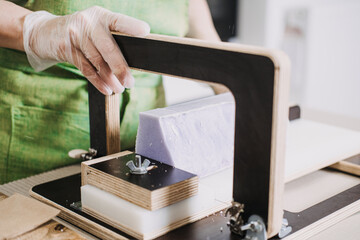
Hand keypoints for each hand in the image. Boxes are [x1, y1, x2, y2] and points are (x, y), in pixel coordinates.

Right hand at [23, 6, 149, 94]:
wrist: (47, 32)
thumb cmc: (82, 32)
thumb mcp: (96, 27)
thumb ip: (113, 38)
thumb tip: (132, 65)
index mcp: (101, 16)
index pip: (119, 20)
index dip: (131, 25)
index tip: (145, 32)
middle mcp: (88, 23)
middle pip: (108, 48)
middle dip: (121, 68)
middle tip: (130, 83)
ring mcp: (75, 36)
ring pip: (97, 62)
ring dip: (110, 79)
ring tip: (119, 89)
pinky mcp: (66, 49)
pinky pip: (86, 69)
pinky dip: (98, 82)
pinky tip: (107, 89)